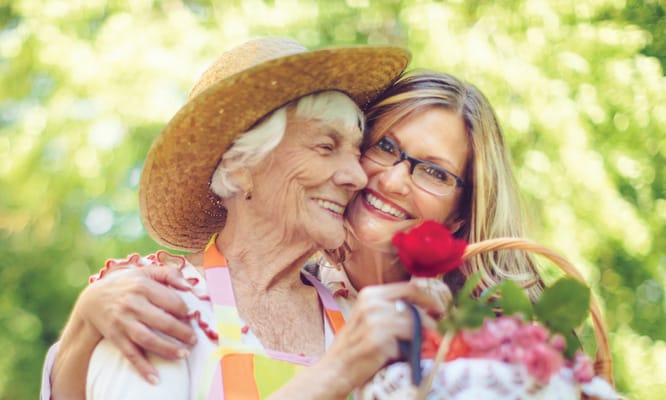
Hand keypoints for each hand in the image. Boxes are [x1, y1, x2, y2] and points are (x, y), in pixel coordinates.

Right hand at [77, 264, 196, 381]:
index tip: (191, 316)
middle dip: (180, 332)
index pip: (170, 300)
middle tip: (193, 340)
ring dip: (167, 349)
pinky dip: (142, 367)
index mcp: (143, 286)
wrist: (93, 299)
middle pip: (161, 321)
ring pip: (147, 339)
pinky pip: (130, 353)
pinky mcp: (116, 336)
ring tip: (183, 355)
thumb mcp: (146, 272)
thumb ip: (170, 274)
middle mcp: (132, 304)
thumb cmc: (128, 284)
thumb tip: (190, 287)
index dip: (184, 310)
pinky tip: (155, 378)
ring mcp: (123, 322)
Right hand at [320, 281, 443, 393]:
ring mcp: (375, 321)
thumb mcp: (370, 318)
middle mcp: (371, 303)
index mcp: (370, 294)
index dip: (428, 299)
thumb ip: (392, 309)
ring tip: (422, 346)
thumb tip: (427, 310)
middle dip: (430, 320)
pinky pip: (407, 342)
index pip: (408, 288)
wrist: (336, 368)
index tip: (439, 310)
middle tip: (438, 331)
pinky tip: (402, 355)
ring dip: (423, 337)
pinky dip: (410, 350)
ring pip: (414, 324)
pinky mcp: (379, 339)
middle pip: (414, 307)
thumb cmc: (356, 345)